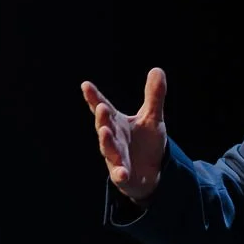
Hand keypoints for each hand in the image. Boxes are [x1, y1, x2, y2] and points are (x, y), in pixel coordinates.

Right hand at [81, 68, 167, 202]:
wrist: (149, 171)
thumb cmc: (145, 142)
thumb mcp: (152, 117)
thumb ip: (154, 96)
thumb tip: (157, 69)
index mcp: (117, 122)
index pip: (104, 107)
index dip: (94, 97)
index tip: (86, 85)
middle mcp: (113, 138)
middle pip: (104, 126)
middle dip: (102, 118)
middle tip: (101, 107)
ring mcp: (116, 157)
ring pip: (108, 149)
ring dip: (106, 141)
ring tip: (105, 131)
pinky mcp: (122, 174)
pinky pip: (120, 174)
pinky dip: (120, 173)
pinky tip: (123, 173)